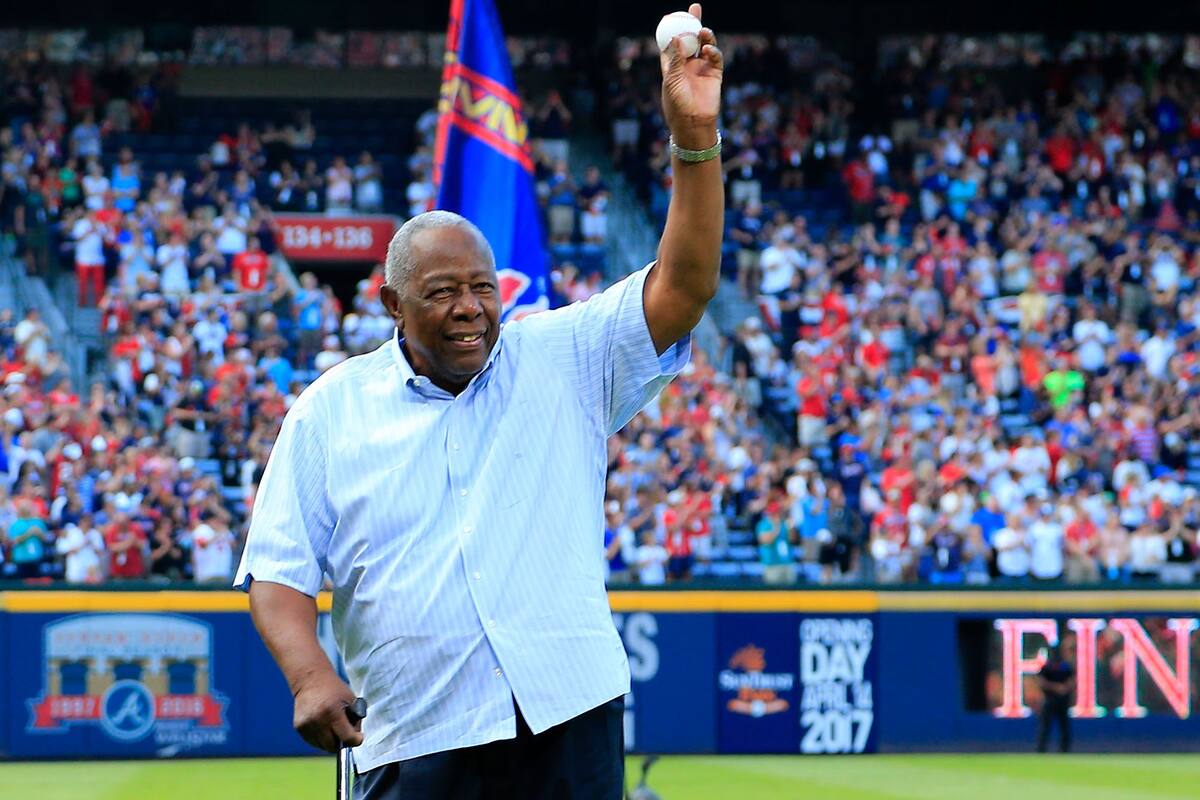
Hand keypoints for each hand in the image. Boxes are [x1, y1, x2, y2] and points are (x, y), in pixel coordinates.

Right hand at [292, 671, 363, 752]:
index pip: (346, 737)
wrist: (310, 679)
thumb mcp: (351, 700)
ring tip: (333, 728)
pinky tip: (324, 727)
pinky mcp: (299, 727)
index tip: (359, 737)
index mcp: (333, 712)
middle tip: (346, 734)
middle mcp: (318, 720)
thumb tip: (355, 739)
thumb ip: (356, 719)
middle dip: (342, 743)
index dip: (356, 740)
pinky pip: (313, 742)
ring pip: (322, 746)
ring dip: (330, 742)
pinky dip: (320, 739)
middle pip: (333, 746)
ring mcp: (306, 725)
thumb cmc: (334, 689)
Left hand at [659, 3, 722, 148]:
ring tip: (703, 31)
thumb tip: (676, 37)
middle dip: (692, 23)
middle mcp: (687, 65)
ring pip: (704, 45)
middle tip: (694, 8)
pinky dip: (713, 50)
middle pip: (690, 39)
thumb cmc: (677, 105)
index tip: (672, 15)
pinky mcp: (714, 74)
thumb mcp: (672, 81)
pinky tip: (709, 50)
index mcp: (672, 66)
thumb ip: (675, 59)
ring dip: (705, 35)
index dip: (672, 29)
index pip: (672, 43)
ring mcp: (702, 68)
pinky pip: (715, 57)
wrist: (693, 123)